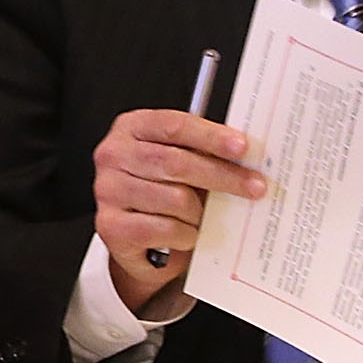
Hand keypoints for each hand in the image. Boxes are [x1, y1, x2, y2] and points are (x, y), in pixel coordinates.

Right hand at [92, 108, 266, 312]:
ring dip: (199, 214)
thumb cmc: (161, 193)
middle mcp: (113, 156)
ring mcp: (108, 191)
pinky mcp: (112, 226)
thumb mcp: (178, 164)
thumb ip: (202, 153)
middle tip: (254, 186)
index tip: (242, 147)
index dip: (210, 136)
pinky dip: (185, 235)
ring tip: (202, 218)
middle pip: (176, 162)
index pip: (173, 126)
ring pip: (175, 199)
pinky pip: (167, 229)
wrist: (134, 237)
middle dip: (222, 176)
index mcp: (130, 128)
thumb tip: (245, 158)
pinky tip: (185, 234)